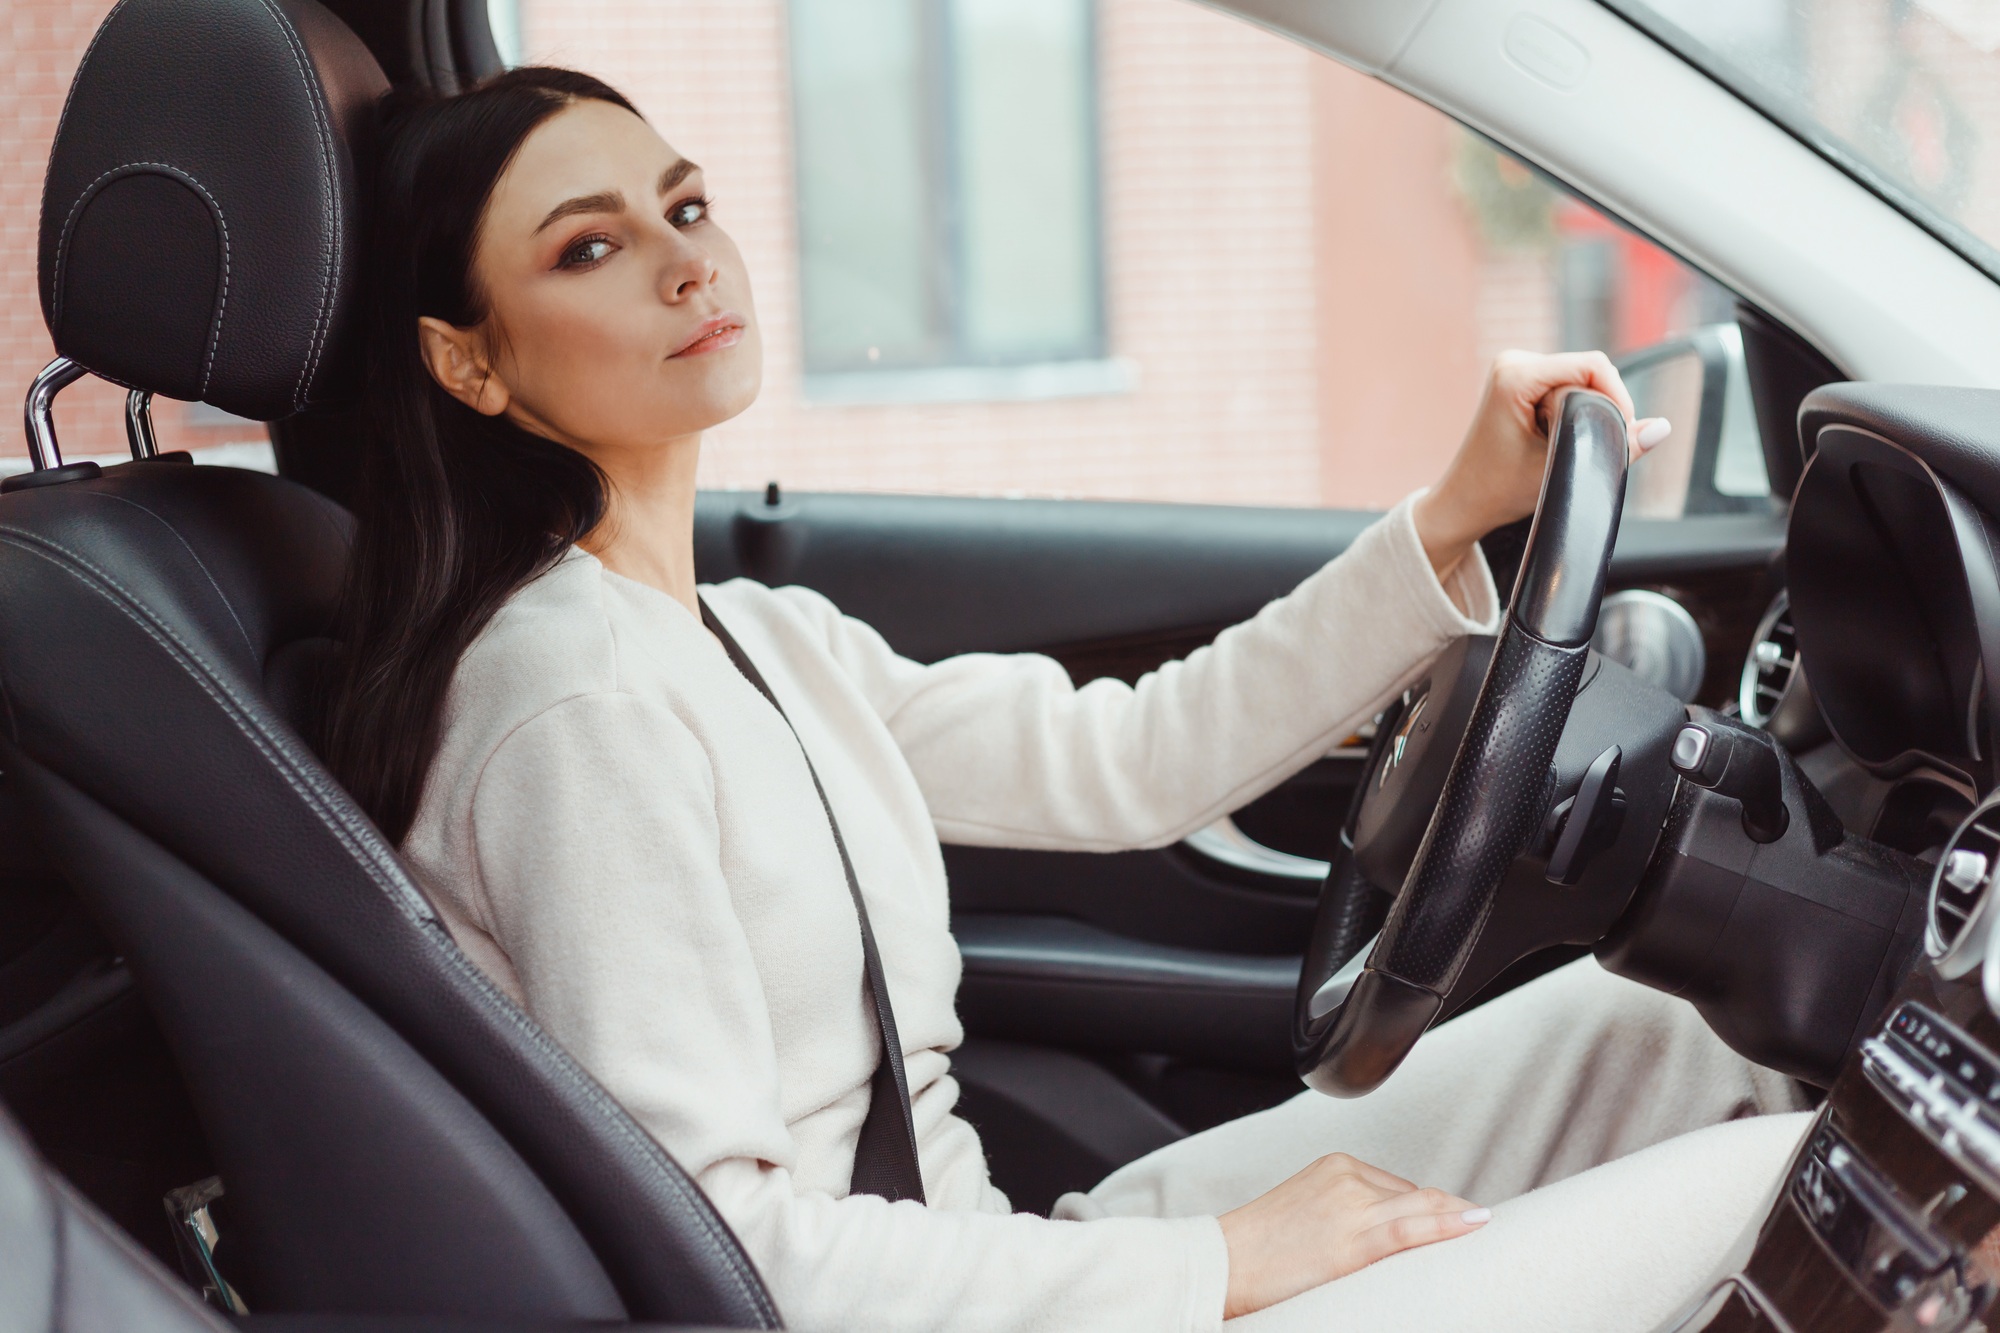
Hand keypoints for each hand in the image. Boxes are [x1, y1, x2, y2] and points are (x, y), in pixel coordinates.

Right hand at [1217, 1152, 1487, 1317]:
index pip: (1402, 1190)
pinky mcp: (1351, 1239)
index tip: (1457, 1222)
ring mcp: (1351, 1205)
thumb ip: (1346, 1214)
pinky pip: (1410, 1228)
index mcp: (1336, 1166)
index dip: (1432, 1211)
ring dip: (1456, 1222)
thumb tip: (1386, 1238)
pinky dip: (1446, 1226)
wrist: (1222, 1264)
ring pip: (1422, 1210)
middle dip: (1449, 1215)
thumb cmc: (1259, 1250)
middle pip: (1417, 1198)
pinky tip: (1473, 1225)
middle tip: (1476, 1230)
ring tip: (1483, 1231)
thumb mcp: (1307, 1215)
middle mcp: (1347, 1178)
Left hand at [1413, 350, 1670, 581]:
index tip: (1621, 432)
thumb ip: (1617, 446)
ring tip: (1562, 445)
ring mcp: (1515, 368)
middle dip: (1599, 408)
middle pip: (1588, 371)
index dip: (1617, 396)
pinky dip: (1574, 410)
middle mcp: (1513, 362)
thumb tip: (1662, 428)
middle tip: (1585, 447)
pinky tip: (1556, 437)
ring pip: (1580, 380)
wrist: (1463, 503)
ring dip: (1585, 411)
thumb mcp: (1564, 469)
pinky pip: (1567, 386)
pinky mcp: (1520, 380)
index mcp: (1515, 375)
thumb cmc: (1499, 489)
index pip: (1592, 365)